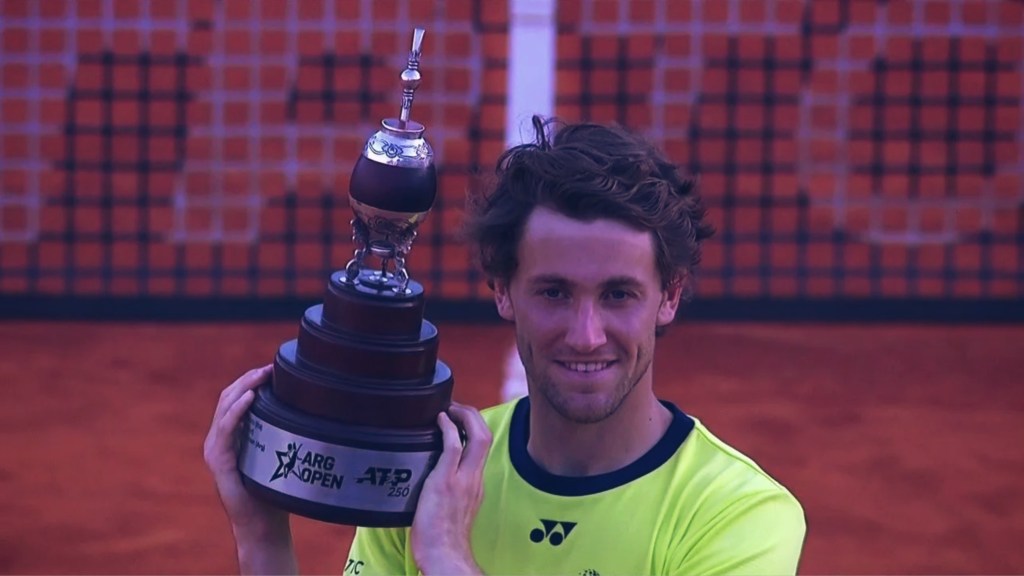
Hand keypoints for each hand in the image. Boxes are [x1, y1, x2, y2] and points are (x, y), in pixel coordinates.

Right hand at [203, 365, 295, 573]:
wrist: (262, 523)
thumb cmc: (274, 489)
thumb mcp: (279, 452)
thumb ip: (284, 432)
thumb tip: (311, 408)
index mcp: (230, 435)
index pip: (235, 398)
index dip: (250, 380)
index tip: (272, 367)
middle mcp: (218, 439)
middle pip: (228, 397)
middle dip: (248, 378)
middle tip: (269, 367)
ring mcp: (216, 449)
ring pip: (224, 407)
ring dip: (243, 387)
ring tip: (260, 375)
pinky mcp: (219, 461)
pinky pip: (225, 429)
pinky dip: (237, 411)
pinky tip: (249, 397)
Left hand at [410, 402, 492, 575]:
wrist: (444, 556)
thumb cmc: (443, 540)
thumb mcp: (453, 510)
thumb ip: (451, 491)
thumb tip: (436, 480)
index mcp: (476, 484)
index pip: (483, 447)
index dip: (475, 427)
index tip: (460, 418)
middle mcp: (474, 479)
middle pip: (486, 435)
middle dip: (473, 414)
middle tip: (457, 407)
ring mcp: (462, 479)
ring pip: (476, 437)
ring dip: (464, 415)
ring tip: (450, 408)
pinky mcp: (445, 482)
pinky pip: (453, 446)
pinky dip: (448, 428)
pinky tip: (439, 420)